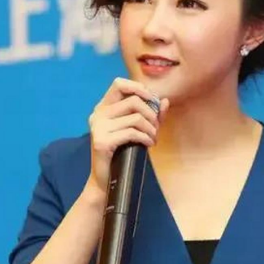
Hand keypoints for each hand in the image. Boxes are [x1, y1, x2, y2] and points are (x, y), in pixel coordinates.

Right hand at [84, 78, 168, 198]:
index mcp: (103, 107)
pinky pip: (132, 132)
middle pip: (133, 101)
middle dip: (151, 114)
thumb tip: (165, 101)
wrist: (106, 180)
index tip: (152, 100)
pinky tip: (148, 144)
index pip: (119, 83)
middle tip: (155, 128)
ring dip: (151, 128)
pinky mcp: (101, 141)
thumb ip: (152, 115)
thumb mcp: (139, 130)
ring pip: (136, 117)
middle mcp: (98, 114)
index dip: (138, 88)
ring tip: (153, 138)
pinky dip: (145, 138)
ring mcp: (98, 127)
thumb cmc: (123, 152)